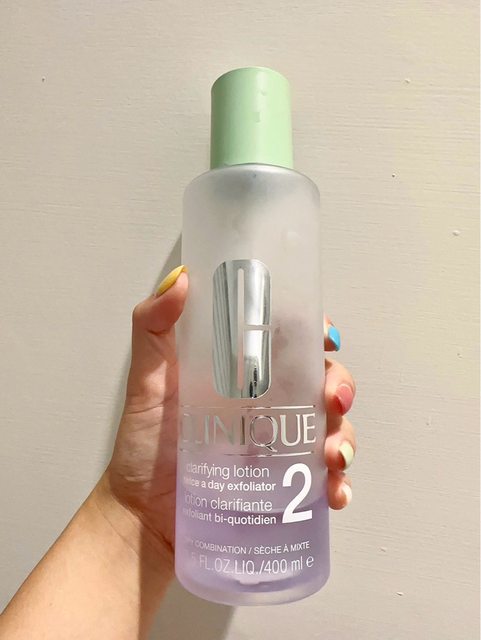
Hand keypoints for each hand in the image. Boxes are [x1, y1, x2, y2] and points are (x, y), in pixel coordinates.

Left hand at [102, 266, 356, 574]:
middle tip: (333, 400)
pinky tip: (336, 493)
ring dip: (346, 436)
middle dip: (341, 385)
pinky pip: (323, 480)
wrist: (142, 517)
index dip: (317, 332)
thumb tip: (182, 277)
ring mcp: (279, 446)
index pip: (290, 341)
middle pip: (321, 381)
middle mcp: (267, 404)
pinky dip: (339, 485)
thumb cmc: (144, 445)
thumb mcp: (146, 381)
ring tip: (335, 455)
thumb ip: (153, 328)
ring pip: (332, 428)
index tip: (326, 335)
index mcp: (243, 373)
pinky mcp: (284, 486)